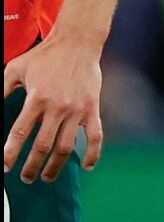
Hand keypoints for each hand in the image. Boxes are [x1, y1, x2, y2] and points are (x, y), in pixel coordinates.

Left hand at [4, 32, 102, 182]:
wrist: (78, 43)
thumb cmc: (44, 56)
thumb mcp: (15, 69)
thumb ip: (1, 90)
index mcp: (37, 98)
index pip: (21, 132)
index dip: (11, 152)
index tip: (5, 166)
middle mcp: (58, 107)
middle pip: (42, 145)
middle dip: (31, 166)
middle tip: (24, 178)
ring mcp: (77, 110)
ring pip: (66, 146)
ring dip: (55, 166)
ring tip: (46, 177)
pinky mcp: (93, 109)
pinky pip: (95, 137)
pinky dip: (93, 154)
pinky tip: (88, 167)